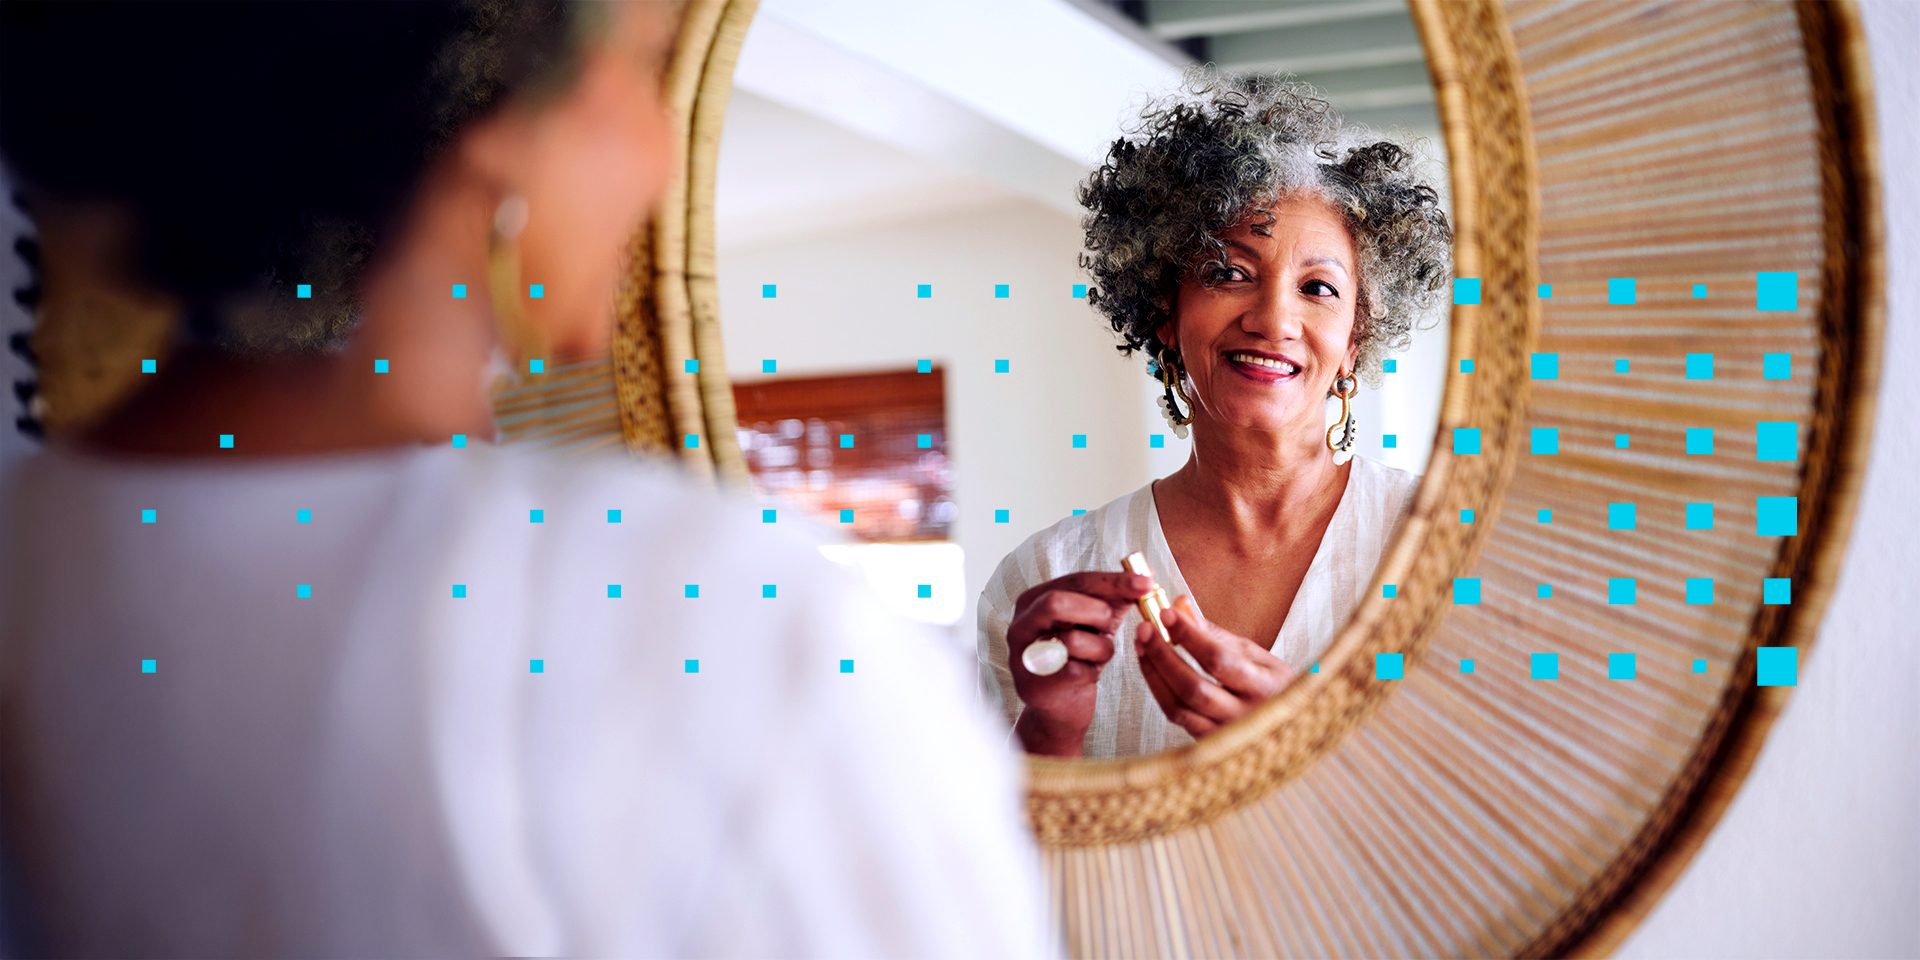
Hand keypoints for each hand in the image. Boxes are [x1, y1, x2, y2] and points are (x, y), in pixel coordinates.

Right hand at [1007, 572, 1153, 756]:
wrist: (1062, 707)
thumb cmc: (1079, 657)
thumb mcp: (1095, 621)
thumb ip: (1116, 597)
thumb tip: (1146, 574)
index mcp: (1032, 601)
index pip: (1075, 580)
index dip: (1112, 581)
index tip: (1146, 583)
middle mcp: (1020, 626)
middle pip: (1057, 602)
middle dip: (1096, 613)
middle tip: (1110, 626)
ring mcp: (1023, 658)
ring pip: (1072, 639)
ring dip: (1100, 648)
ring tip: (1097, 657)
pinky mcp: (1036, 687)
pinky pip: (1078, 671)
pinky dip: (1093, 672)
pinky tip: (1088, 675)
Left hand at [1134, 595, 1296, 738]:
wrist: (1285, 724)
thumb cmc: (1270, 684)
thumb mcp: (1253, 654)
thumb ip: (1215, 633)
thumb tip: (1180, 604)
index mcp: (1265, 688)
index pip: (1219, 660)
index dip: (1189, 635)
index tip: (1167, 613)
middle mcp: (1245, 716)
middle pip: (1192, 687)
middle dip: (1162, 655)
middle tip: (1145, 629)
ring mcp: (1225, 735)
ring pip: (1178, 707)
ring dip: (1154, 672)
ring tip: (1142, 645)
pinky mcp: (1207, 744)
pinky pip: (1176, 717)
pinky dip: (1159, 690)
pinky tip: (1152, 669)